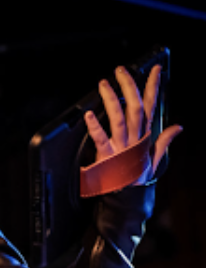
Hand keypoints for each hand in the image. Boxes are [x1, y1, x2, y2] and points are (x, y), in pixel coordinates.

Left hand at [83, 65, 182, 184]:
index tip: (154, 70)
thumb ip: (164, 140)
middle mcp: (134, 138)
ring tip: (103, 84)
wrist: (127, 198)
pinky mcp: (108, 156)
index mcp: (144, 136)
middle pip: (136, 108)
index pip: (151, 106)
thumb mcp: (154, 158)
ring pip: (119, 119)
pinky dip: (95, 127)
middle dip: (129, 87)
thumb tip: (179, 126)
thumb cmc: (136, 176)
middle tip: (120, 70)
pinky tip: (88, 115)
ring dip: (112, 100)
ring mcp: (121, 146)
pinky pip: (101, 139)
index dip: (153, 87)